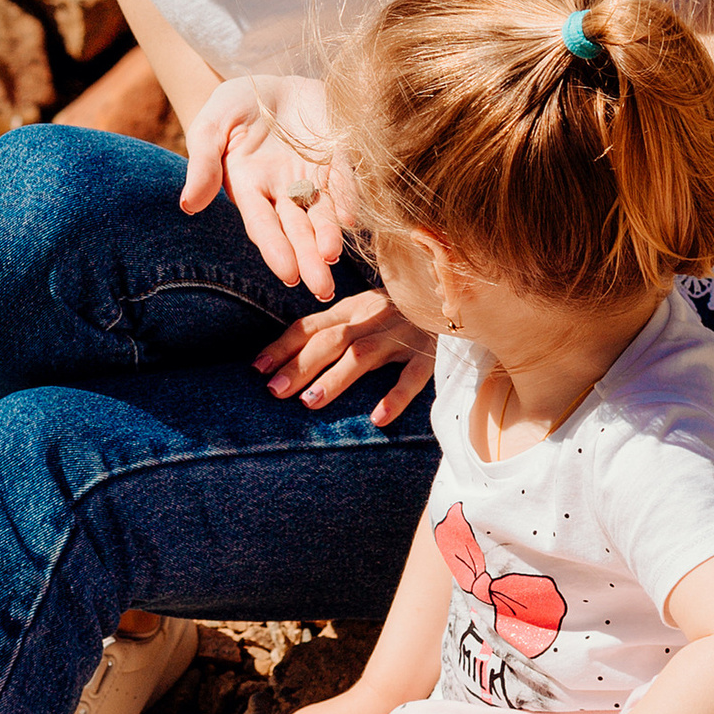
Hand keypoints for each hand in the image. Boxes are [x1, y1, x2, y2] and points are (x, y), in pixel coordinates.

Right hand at [179, 73, 339, 293]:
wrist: (268, 81)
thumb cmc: (232, 107)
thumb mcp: (209, 127)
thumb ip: (202, 163)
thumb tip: (189, 205)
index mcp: (249, 188)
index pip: (262, 225)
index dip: (275, 249)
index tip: (288, 275)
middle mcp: (282, 190)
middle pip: (297, 230)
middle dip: (309, 259)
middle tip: (322, 290)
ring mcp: (311, 175)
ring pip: (322, 212)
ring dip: (329, 236)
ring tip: (334, 257)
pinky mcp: (335, 155)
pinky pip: (343, 180)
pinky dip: (348, 198)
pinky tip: (352, 218)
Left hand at [252, 289, 435, 423]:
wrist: (456, 295)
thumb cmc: (401, 312)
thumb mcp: (365, 312)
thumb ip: (334, 328)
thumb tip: (289, 358)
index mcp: (353, 308)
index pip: (311, 325)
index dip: (282, 346)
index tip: (256, 369)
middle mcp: (373, 317)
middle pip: (331, 339)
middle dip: (300, 364)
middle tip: (274, 391)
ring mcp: (401, 335)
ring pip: (363, 354)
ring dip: (335, 378)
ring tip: (310, 402)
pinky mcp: (429, 353)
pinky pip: (413, 375)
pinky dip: (395, 395)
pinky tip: (378, 418)